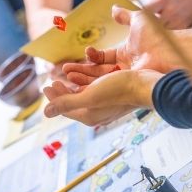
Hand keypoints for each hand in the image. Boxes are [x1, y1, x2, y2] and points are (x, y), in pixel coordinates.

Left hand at [43, 69, 163, 125]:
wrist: (145, 85)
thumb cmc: (118, 90)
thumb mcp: (90, 96)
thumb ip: (67, 103)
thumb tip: (46, 113)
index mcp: (88, 115)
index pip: (64, 108)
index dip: (53, 97)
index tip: (46, 85)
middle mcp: (95, 113)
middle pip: (72, 102)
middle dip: (61, 92)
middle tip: (52, 81)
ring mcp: (103, 105)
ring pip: (82, 96)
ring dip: (72, 86)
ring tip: (64, 76)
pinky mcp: (110, 96)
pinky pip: (92, 91)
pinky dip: (84, 84)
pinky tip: (81, 77)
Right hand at [63, 5, 191, 87]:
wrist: (168, 52)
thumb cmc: (155, 36)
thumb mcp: (138, 20)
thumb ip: (124, 16)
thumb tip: (112, 9)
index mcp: (125, 54)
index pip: (103, 58)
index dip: (92, 57)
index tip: (85, 52)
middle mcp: (123, 68)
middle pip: (98, 71)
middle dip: (82, 70)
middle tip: (65, 70)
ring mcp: (124, 79)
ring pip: (99, 81)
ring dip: (83, 78)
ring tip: (67, 77)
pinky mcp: (124, 87)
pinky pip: (104, 88)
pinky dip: (91, 87)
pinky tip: (77, 85)